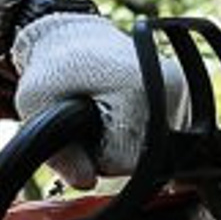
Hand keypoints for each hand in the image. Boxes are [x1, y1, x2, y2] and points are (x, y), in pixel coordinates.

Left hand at [11, 13, 187, 188]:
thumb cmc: (53, 69)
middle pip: (144, 159)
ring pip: (156, 151)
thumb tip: (86, 183)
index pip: (124, 162)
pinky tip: (123, 110)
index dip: (97, 156)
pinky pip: (163, 137)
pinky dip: (141, 132)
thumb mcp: (37, 105)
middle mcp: (169, 87)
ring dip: (128, 142)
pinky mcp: (183, 93)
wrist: (72, 37)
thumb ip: (59, 153)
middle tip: (93, 118)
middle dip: (114, 150)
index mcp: (138, 87)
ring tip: (107, 110)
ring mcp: (181, 90)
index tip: (83, 127)